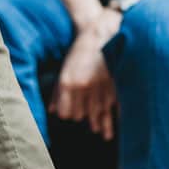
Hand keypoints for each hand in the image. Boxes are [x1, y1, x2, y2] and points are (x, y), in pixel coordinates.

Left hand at [50, 9, 121, 140]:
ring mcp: (100, 86)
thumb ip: (57, 92)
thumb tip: (52, 111)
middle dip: (86, 119)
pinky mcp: (114, 84)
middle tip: (92, 127)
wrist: (99, 34)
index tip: (72, 117)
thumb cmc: (79, 52)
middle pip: (83, 114)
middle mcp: (83, 86)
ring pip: (99, 113)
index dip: (69, 115)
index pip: (67, 111)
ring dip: (101, 124)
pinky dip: (114, 114)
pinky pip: (113, 105)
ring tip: (104, 134)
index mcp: (68, 82)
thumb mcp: (64, 70)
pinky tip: (115, 122)